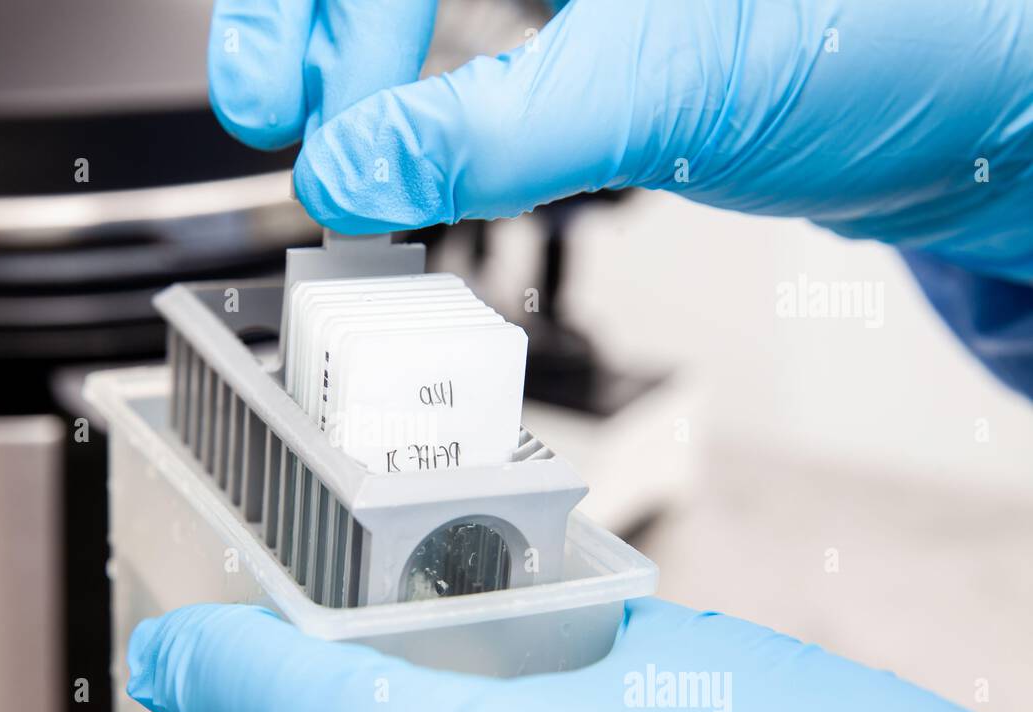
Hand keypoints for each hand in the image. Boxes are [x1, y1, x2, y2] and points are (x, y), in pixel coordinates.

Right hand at [209, 0, 1032, 281]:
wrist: (984, 98)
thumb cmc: (893, 32)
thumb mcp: (667, 75)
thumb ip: (496, 127)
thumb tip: (355, 165)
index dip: (312, 3)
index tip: (278, 103)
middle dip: (323, 31)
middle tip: (291, 130)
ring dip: (367, 69)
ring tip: (342, 153)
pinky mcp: (602, 15)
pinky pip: (476, 37)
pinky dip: (431, 95)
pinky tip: (416, 141)